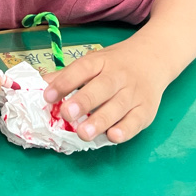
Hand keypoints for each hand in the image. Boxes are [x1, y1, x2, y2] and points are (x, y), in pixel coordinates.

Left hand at [43, 43, 167, 143]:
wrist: (154, 58)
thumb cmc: (115, 64)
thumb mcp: (93, 62)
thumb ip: (68, 76)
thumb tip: (41, 86)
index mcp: (101, 62)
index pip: (83, 69)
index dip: (65, 82)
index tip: (48, 96)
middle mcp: (119, 76)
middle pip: (102, 87)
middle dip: (84, 101)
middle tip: (67, 114)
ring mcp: (134, 93)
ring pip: (118, 107)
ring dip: (101, 121)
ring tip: (83, 133)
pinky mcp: (147, 109)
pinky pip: (136, 121)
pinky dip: (126, 130)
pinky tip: (112, 137)